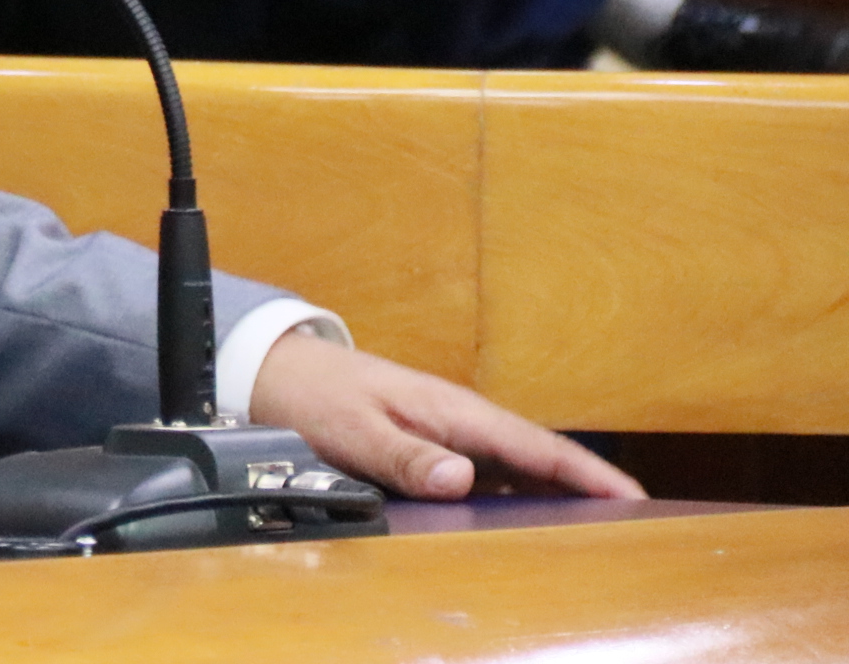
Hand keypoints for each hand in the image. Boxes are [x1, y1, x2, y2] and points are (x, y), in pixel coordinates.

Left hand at [248, 331, 642, 499]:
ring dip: (552, 501)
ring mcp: (448, 436)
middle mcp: (460, 423)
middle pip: (537, 463)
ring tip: (596, 541)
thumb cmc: (314, 395)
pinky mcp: (430, 450)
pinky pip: (484, 480)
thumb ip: (405, 456)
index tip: (637, 499)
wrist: (274, 372)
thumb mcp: (354, 430)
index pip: (536, 446)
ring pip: (514, 474)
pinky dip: (511, 502)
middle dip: (587, 493)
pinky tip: (524, 532)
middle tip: (638, 532)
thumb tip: (463, 479)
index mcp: (453, 412)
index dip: (588, 475)